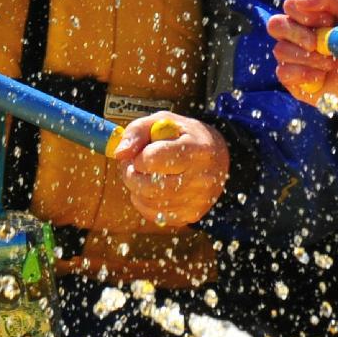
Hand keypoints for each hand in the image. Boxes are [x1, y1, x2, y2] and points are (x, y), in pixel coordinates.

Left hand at [112, 112, 227, 225]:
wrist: (218, 158)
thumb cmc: (185, 136)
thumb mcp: (164, 121)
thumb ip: (138, 131)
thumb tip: (119, 153)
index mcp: (197, 150)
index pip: (154, 158)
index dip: (139, 156)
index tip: (140, 153)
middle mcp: (201, 178)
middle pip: (151, 185)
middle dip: (131, 174)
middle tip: (131, 166)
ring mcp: (198, 200)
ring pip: (150, 202)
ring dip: (136, 189)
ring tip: (141, 175)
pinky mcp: (192, 215)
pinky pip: (155, 215)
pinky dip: (145, 203)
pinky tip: (151, 189)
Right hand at [265, 0, 337, 113]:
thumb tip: (301, 2)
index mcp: (307, 14)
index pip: (290, 5)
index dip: (306, 14)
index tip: (328, 22)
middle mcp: (294, 33)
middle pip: (275, 24)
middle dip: (299, 34)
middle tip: (318, 44)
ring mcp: (290, 55)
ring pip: (280, 50)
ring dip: (310, 58)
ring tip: (330, 64)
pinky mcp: (289, 76)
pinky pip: (283, 72)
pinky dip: (306, 74)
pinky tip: (321, 76)